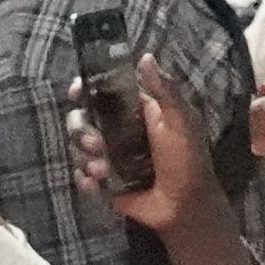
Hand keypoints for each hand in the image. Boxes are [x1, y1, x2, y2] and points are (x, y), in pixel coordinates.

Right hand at [87, 67, 214, 229]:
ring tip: (103, 171)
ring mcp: (109, 157)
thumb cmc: (188, 160)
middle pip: (81, 119)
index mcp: (134, 112)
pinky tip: (95, 184)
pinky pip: (82, 175)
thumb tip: (145, 57)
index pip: (102, 93)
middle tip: (96, 144)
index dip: (84, 90)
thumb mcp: (181, 122)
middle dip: (80, 130)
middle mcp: (117, 131)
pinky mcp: (105, 182)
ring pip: (78, 148)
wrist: (186, 207)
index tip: (77, 92)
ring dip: (84, 157)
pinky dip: (84, 179)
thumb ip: (165, 90)